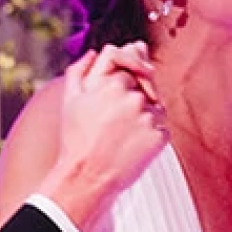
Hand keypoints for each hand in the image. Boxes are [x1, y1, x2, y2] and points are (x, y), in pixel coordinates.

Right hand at [43, 44, 167, 228]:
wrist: (86, 178)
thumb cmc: (76, 140)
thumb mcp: (70, 101)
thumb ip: (80, 70)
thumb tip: (94, 53)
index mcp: (113, 84)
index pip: (129, 74)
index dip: (121, 89)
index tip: (112, 106)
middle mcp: (134, 98)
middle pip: (145, 91)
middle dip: (134, 103)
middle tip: (117, 127)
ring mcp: (148, 118)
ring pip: (154, 111)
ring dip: (143, 121)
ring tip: (122, 139)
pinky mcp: (159, 138)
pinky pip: (161, 131)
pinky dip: (150, 139)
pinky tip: (131, 149)